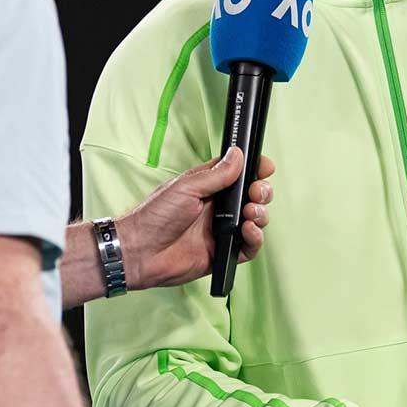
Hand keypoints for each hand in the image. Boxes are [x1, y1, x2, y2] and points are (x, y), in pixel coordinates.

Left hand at [116, 147, 274, 288]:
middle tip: (256, 193)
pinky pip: (249, 246)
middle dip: (261, 192)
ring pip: (255, 219)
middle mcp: (218, 207)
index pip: (238, 173)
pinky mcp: (224, 252)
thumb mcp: (187, 187)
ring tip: (250, 213)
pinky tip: (248, 231)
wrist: (141, 252)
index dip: (254, 169)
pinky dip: (255, 238)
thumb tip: (238, 154)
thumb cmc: (155, 216)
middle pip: (252, 195)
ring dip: (260, 214)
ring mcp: (222, 229)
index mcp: (208, 186)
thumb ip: (216, 174)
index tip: (265, 167)